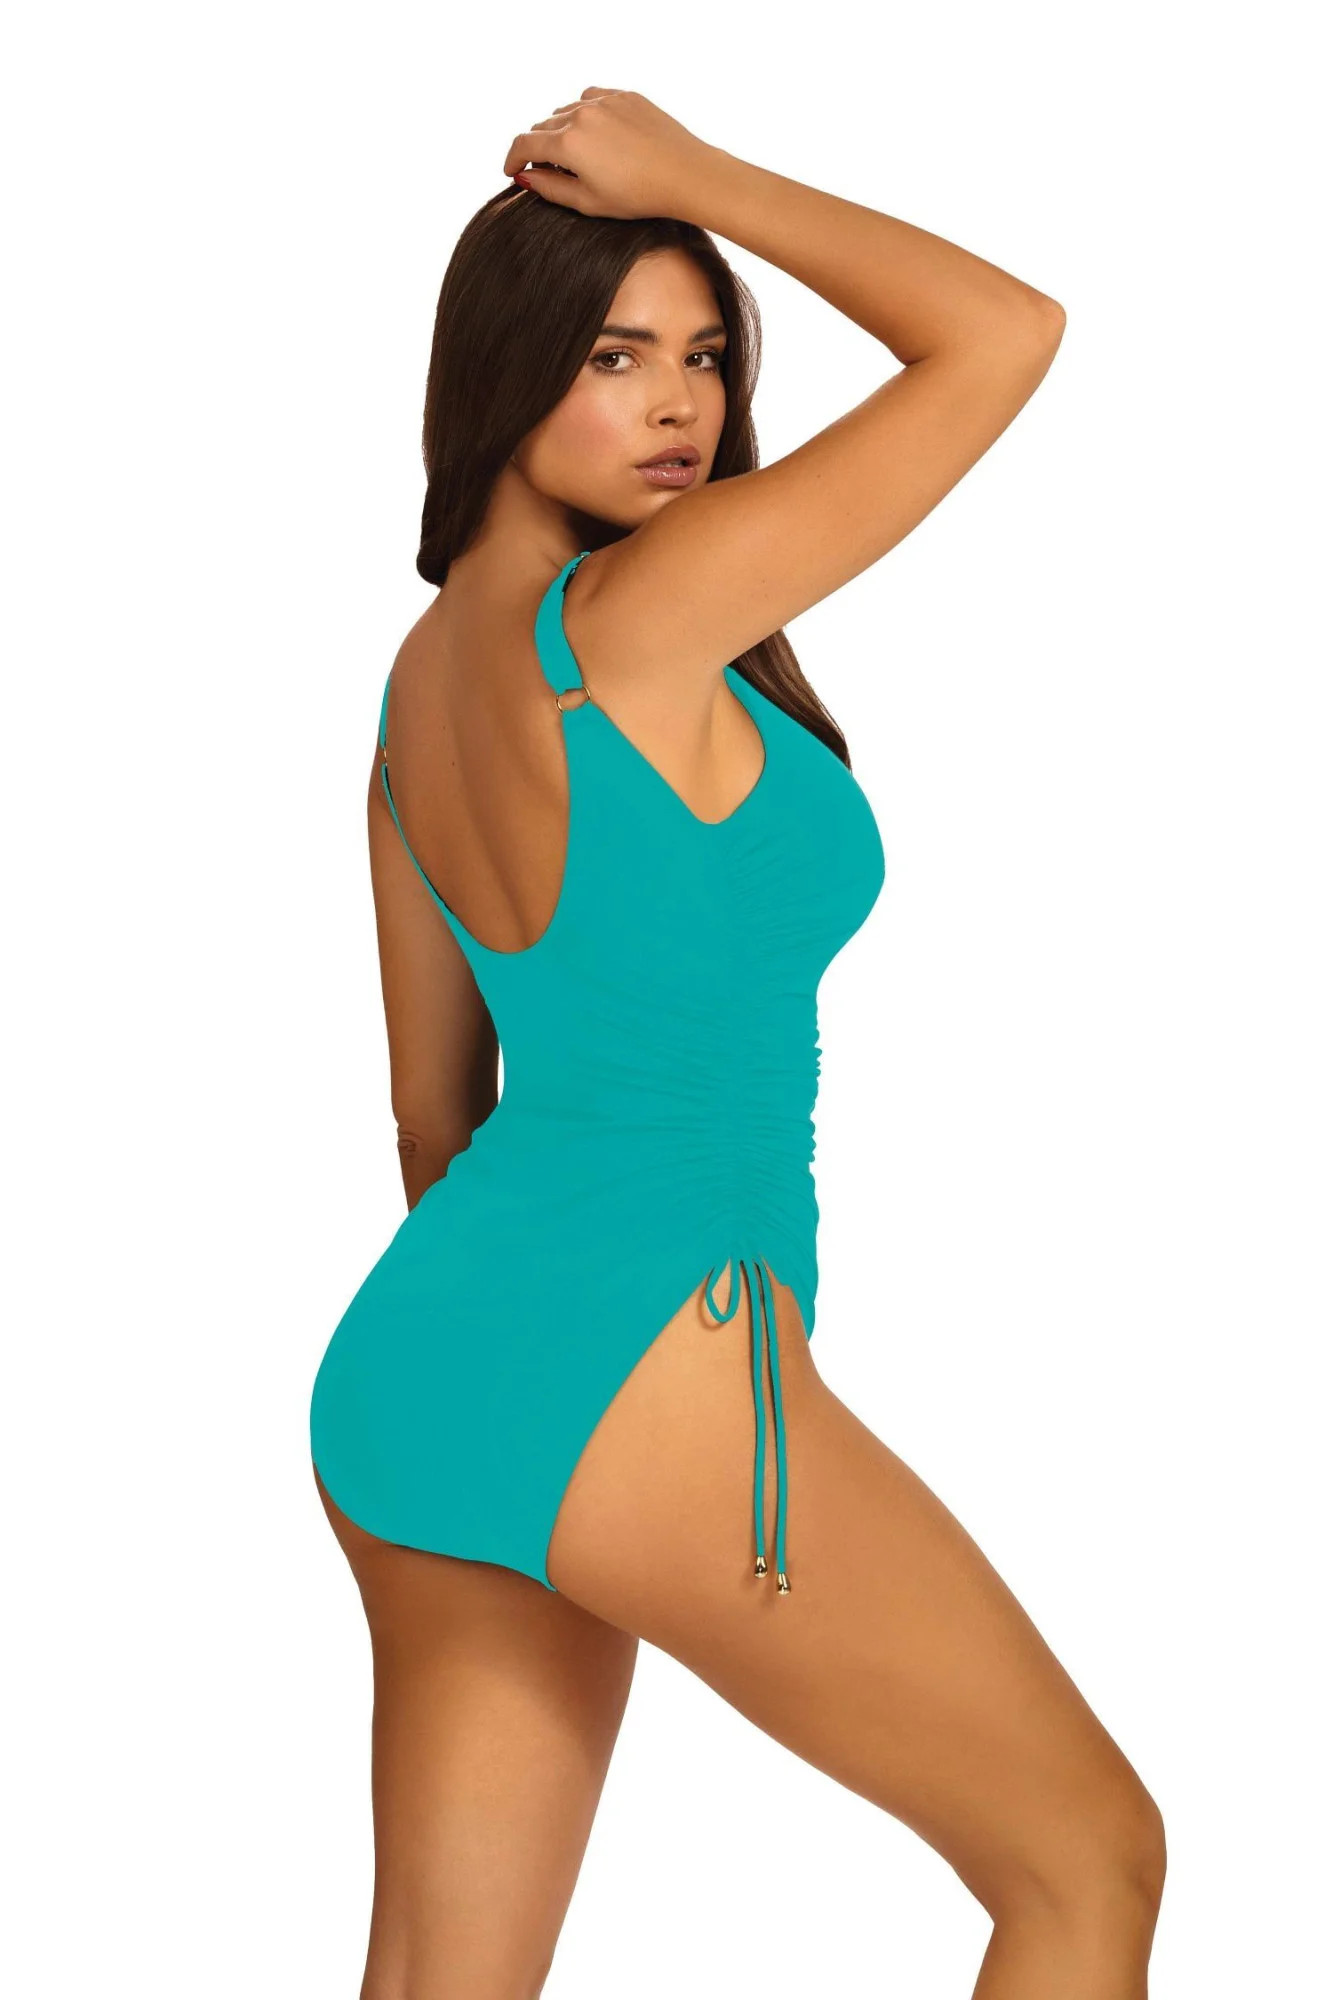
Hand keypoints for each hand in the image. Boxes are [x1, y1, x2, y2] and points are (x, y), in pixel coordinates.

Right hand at [503, 88, 717, 221]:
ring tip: (571, 151)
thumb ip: (550, 187)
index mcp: (568, 142)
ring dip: (561, 128)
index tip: (511, 170)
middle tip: (544, 167)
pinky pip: (592, 97)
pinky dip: (584, 112)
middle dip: (538, 146)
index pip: (525, 143)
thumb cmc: (638, 195)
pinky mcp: (625, 95)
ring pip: (567, 109)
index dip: (512, 158)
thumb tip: (525, 177)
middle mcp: (581, 113)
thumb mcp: (588, 201)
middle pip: (544, 124)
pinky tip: (594, 131)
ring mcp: (604, 100)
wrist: (684, 173)